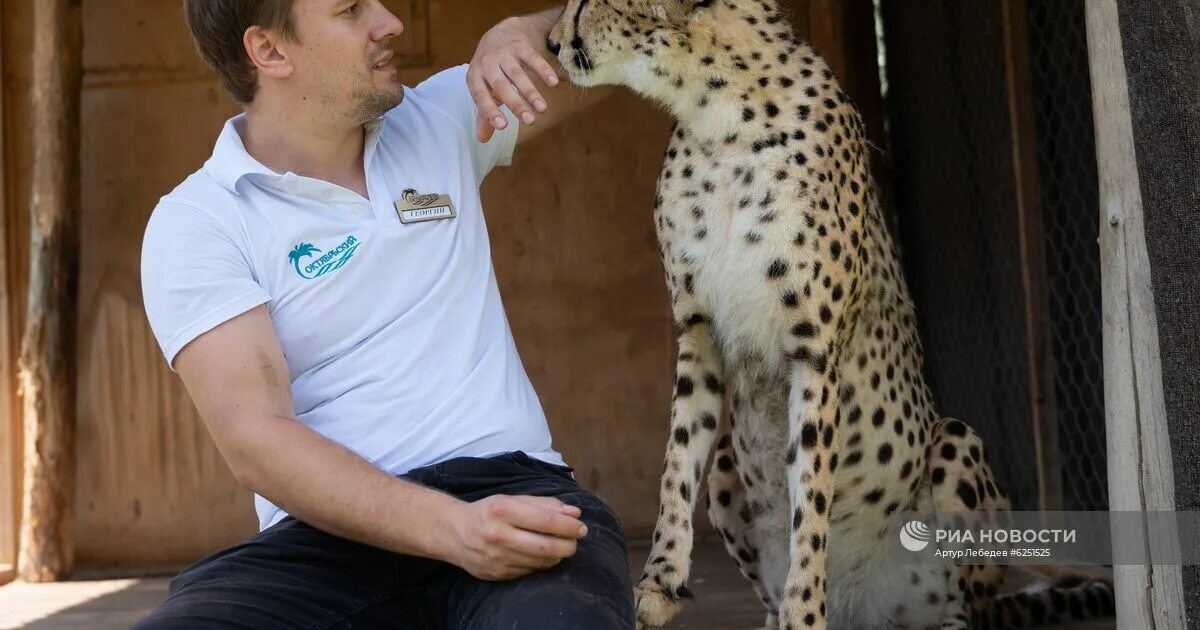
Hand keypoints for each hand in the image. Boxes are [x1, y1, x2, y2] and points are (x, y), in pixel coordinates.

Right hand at [445, 494, 587, 580]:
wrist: (455, 533)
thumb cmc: (488, 512)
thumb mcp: (512, 500)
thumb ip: (544, 504)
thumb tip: (574, 512)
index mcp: (503, 511)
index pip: (546, 520)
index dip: (569, 525)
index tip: (581, 526)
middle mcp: (499, 536)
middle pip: (547, 546)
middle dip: (569, 544)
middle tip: (576, 539)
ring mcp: (498, 558)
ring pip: (542, 561)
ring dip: (559, 554)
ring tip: (562, 545)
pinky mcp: (499, 574)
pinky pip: (531, 570)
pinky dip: (543, 562)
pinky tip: (544, 554)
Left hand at [468, 16, 561, 142]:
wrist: (501, 33)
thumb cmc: (491, 70)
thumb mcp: (485, 88)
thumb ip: (484, 113)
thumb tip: (482, 139)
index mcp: (475, 76)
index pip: (480, 95)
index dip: (490, 111)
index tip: (502, 126)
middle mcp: (487, 63)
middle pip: (501, 86)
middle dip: (516, 104)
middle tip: (530, 121)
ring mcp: (504, 53)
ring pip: (517, 74)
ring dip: (530, 92)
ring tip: (542, 109)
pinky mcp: (520, 44)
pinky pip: (532, 58)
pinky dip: (543, 70)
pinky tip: (552, 83)